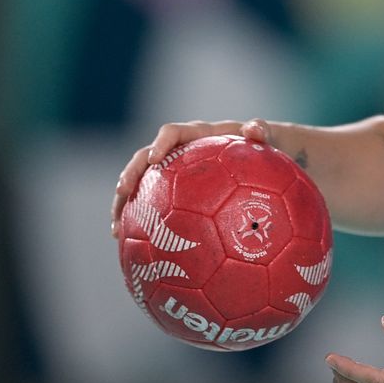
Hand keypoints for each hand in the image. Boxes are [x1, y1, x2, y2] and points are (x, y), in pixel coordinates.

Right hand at [110, 118, 271, 237]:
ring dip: (124, 204)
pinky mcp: (175, 196)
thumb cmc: (264, 146)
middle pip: (145, 158)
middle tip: (122, 192)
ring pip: (142, 186)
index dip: (160, 143)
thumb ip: (261, 131)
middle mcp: (181, 152)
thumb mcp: (267, 137)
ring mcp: (175, 175)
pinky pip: (154, 209)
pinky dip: (141, 226)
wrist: (264, 156)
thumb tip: (256, 130)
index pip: (172, 132)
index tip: (155, 160)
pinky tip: (135, 253)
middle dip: (130, 174)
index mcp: (199, 135)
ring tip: (116, 230)